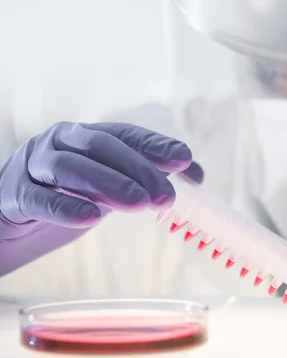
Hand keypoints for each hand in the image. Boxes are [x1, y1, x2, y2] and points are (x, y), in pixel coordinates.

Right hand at [0, 122, 202, 274]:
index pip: (125, 134)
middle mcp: (59, 143)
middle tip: (167, 196)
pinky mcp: (11, 194)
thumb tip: (197, 176)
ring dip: (108, 183)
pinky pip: (37, 198)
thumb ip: (147, 178)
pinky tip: (90, 218)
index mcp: (86, 138)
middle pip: (101, 145)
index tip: (185, 159)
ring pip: (70, 167)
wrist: (6, 223)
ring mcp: (32, 166)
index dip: (155, 145)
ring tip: (139, 203)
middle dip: (138, 168)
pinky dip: (64, 206)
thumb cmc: (64, 198)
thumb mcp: (109, 187)